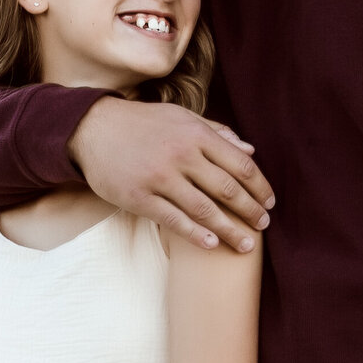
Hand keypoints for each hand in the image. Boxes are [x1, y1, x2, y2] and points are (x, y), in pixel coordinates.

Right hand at [70, 97, 273, 252]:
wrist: (93, 128)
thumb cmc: (143, 123)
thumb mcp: (181, 117)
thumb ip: (217, 132)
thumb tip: (251, 150)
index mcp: (196, 134)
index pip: (240, 164)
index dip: (260, 186)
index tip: (269, 202)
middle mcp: (181, 155)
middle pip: (227, 189)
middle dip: (251, 211)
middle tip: (264, 225)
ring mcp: (159, 178)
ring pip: (204, 210)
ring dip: (230, 230)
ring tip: (246, 245)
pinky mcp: (139, 198)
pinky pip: (174, 221)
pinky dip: (196, 235)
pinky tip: (212, 244)